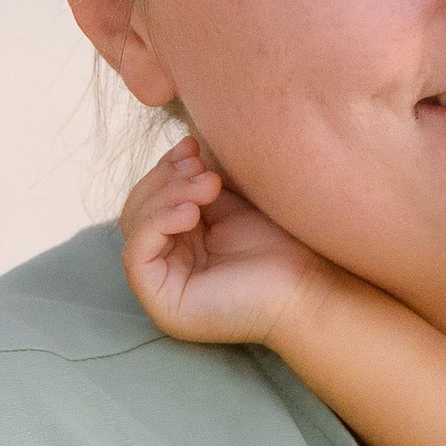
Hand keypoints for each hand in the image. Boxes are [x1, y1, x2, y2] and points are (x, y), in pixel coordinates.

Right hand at [119, 136, 328, 350]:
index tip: (192, 145)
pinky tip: (191, 212)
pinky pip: (136, 255)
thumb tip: (184, 142)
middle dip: (166, 180)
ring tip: (207, 188)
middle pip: (138, 209)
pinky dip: (157, 224)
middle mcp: (169, 265)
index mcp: (184, 241)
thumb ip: (202, 176)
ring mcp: (162, 287)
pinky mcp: (162, 303)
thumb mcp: (233, 198)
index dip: (165, 166)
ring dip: (166, 197)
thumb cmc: (283, 240)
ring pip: (135, 227)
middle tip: (203, 169)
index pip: (152, 196)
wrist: (310, 282)